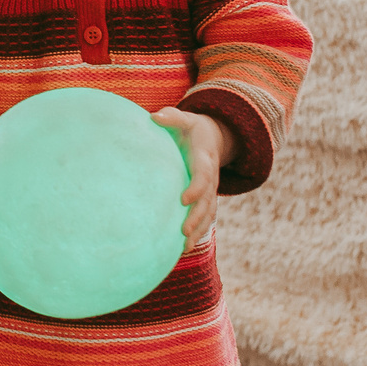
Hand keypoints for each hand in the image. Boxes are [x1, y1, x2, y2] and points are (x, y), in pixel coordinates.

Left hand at [152, 107, 237, 246]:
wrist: (213, 138)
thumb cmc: (192, 129)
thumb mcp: (186, 119)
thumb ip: (172, 118)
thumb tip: (153, 117)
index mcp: (204, 159)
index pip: (203, 176)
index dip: (196, 188)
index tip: (183, 199)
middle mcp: (210, 178)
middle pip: (207, 201)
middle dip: (197, 217)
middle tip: (183, 231)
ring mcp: (210, 191)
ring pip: (207, 214)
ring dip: (198, 231)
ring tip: (184, 247)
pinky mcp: (206, 199)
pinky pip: (204, 218)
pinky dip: (197, 233)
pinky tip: (182, 248)